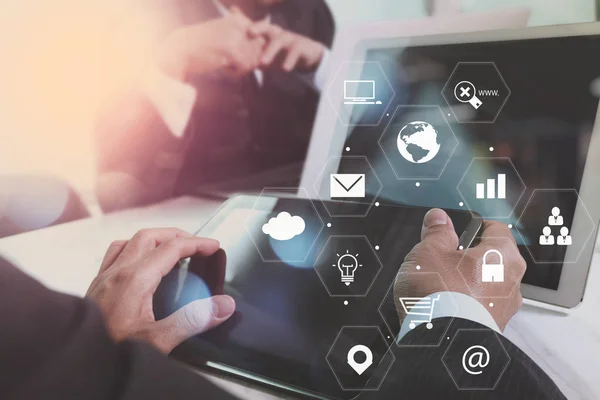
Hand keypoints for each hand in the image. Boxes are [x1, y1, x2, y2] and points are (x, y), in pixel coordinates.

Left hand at [86, 228, 235, 353]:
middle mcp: (116, 273)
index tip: (213, 245)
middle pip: (149, 236)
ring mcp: (103, 279)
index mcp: (134, 279)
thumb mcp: (159, 340)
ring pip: (129, 243)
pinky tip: (140, 266)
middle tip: (195, 244)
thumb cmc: (111, 352)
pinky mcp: (96, 289)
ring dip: (154, 240)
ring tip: (170, 249)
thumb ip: (193, 320)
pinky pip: (114, 256)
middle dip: (176, 235)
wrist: (77, 364)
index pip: (171, 248)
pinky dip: (133, 251)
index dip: (196, 244)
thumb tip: (223, 304)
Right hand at [157, 9, 264, 79]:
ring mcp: (236, 38)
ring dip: (242, 67)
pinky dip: (236, 73)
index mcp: (239, 20)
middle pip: (259, 50)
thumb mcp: (223, 31)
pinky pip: (245, 67)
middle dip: (249, 60)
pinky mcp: (231, 52)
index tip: (236, 54)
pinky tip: (224, 69)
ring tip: (228, 66)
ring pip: (253, 60)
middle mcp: (240, 26)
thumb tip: (262, 43)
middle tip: (233, 63)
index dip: (251, 51)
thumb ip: (241, 34)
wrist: (181, 49)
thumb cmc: (202, 43)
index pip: (260, 39)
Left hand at [248, 21, 324, 71]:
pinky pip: (295, 52)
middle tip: (250, 33)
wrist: (308, 55)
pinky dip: (289, 60)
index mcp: (269, 34)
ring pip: (279, 41)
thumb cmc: (283, 55)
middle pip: (268, 27)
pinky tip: (285, 69)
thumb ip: (257, 59)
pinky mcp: (301, 46)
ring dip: (271, 51)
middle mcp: (278, 33)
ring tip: (263, 62)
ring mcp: (290, 38)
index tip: (242, 30)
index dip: (250, 26)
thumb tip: (240, 67)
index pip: (258, 28)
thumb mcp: (270, 56)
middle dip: (258, 28)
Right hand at [394, 209, 525, 330]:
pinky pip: (480, 307)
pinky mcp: (494, 329)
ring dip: (467, 283)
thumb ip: (437, 233)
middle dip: (467, 257)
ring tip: (438, 287)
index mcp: (503, 254)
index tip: (454, 231)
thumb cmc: (440, 292)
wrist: (442, 342)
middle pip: (491, 259)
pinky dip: (465, 304)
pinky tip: (443, 306)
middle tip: (441, 259)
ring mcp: (505, 308)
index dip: (472, 226)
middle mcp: (513, 281)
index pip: (495, 228)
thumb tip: (439, 218)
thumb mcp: (429, 252)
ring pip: (486, 285)